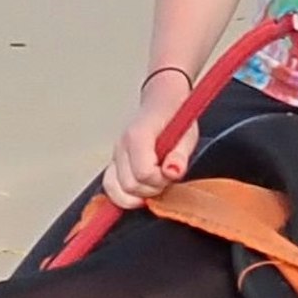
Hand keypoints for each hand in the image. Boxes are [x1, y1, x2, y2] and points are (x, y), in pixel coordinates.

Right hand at [102, 74, 199, 206]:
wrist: (162, 101)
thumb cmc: (175, 117)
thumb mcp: (186, 135)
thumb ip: (179, 156)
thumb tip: (172, 172)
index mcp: (138, 136)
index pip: (143, 173)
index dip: (160, 180)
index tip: (172, 174)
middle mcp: (121, 146)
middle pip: (129, 184)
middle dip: (151, 189)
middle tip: (166, 179)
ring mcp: (114, 154)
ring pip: (116, 189)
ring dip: (138, 195)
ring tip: (154, 184)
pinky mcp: (113, 162)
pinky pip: (110, 186)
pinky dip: (124, 196)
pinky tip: (139, 193)